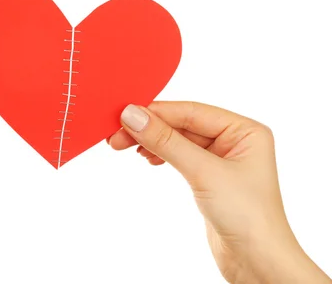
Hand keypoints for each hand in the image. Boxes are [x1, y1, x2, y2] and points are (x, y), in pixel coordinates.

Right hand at [109, 101, 330, 282]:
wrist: (257, 262)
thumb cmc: (249, 217)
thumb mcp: (203, 172)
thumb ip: (167, 142)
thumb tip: (135, 117)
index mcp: (244, 130)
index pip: (191, 111)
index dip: (156, 112)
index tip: (125, 115)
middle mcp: (234, 140)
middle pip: (181, 124)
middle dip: (149, 129)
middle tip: (116, 135)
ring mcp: (220, 159)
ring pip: (177, 140)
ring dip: (151, 141)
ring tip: (123, 145)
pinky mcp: (208, 178)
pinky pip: (178, 156)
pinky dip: (160, 154)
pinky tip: (146, 156)